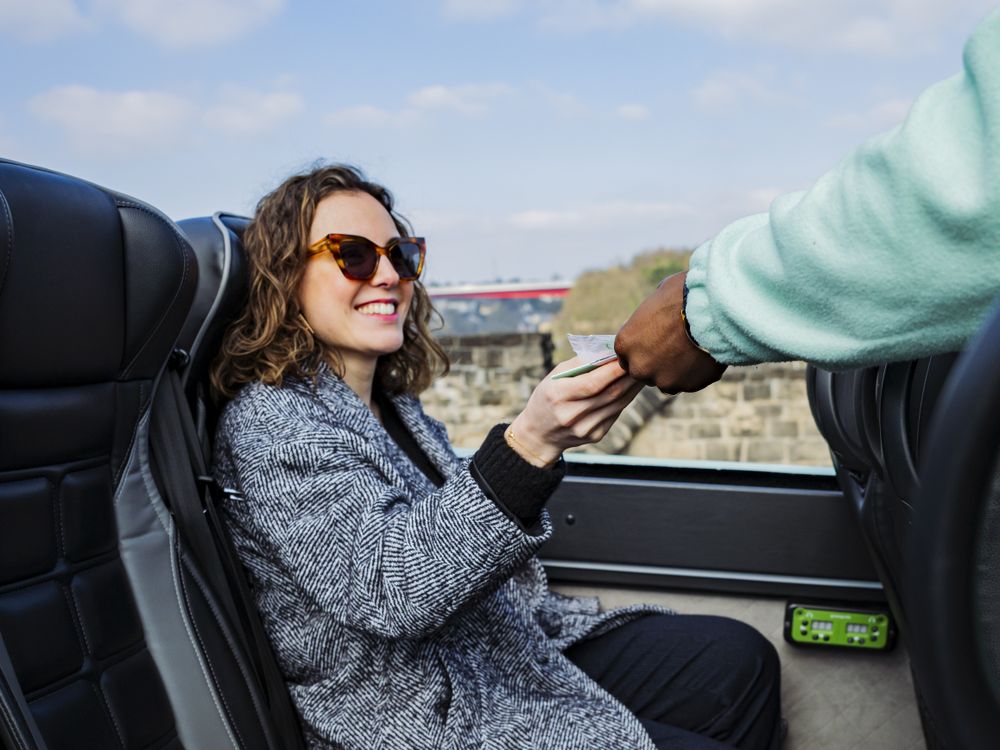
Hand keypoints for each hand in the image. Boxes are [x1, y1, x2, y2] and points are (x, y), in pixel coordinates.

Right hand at [507, 358, 643, 466]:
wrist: (539, 434)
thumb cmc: (548, 397)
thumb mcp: (554, 377)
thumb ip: (579, 363)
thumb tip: (607, 351)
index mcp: (558, 396)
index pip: (592, 383)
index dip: (612, 370)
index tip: (626, 356)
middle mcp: (571, 415)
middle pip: (609, 394)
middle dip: (627, 376)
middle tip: (641, 362)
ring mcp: (584, 428)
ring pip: (617, 404)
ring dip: (632, 388)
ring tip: (640, 373)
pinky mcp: (595, 436)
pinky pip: (615, 413)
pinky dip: (625, 399)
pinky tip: (630, 388)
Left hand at [614, 271, 726, 393]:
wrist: (712, 309)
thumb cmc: (683, 295)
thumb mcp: (658, 298)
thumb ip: (650, 316)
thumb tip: (655, 313)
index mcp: (626, 343)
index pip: (626, 356)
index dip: (641, 349)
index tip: (654, 343)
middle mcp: (639, 366)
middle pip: (644, 371)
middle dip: (655, 363)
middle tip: (673, 348)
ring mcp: (663, 379)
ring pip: (666, 381)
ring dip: (674, 371)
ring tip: (690, 353)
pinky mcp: (686, 386)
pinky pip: (688, 383)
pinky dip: (694, 374)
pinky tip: (703, 357)